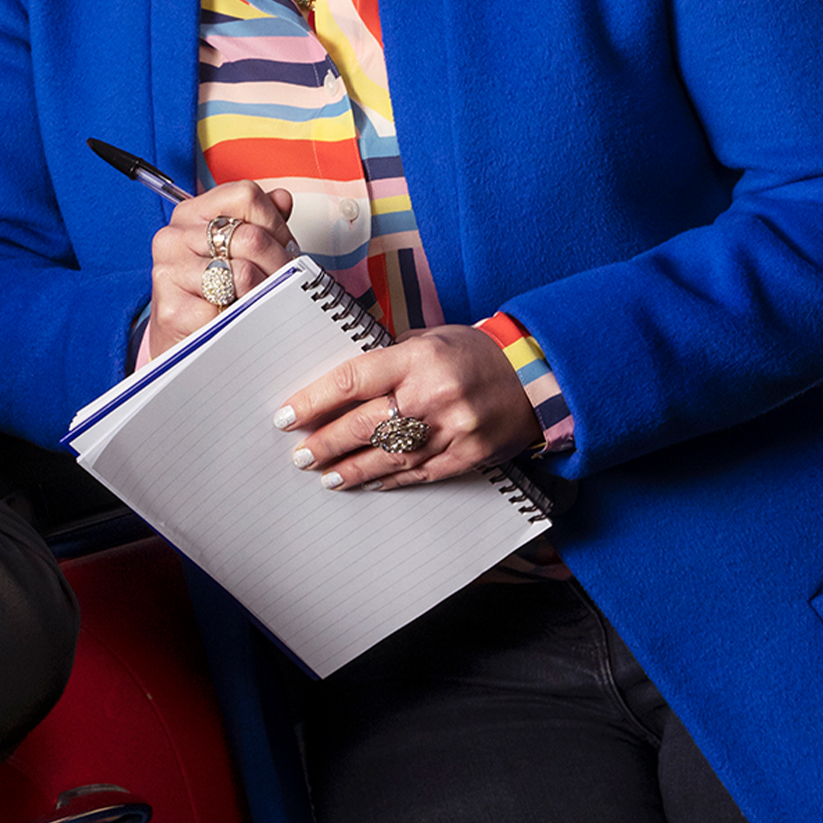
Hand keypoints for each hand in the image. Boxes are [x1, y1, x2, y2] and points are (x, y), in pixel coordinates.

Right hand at [142, 183, 300, 359]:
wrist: (181, 341)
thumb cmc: (211, 293)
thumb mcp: (235, 251)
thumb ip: (260, 222)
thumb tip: (282, 198)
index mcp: (190, 214)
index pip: (246, 195)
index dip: (274, 222)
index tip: (281, 244)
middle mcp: (173, 237)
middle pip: (251, 237)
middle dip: (279, 263)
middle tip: (284, 280)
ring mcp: (169, 272)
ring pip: (243, 273)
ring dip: (265, 292)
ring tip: (264, 300)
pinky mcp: (172, 310)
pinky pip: (229, 310)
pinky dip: (244, 320)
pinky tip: (240, 321)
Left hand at [273, 325, 538, 490]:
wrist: (537, 374)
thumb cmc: (475, 352)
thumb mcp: (430, 339)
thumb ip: (388, 359)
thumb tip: (343, 383)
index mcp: (418, 359)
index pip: (351, 381)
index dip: (313, 401)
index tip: (286, 416)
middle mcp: (431, 396)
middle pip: (362, 426)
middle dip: (324, 443)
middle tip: (300, 454)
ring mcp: (451, 430)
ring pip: (387, 458)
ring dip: (351, 469)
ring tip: (324, 476)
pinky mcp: (467, 456)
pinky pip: (419, 474)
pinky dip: (390, 480)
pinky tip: (368, 483)